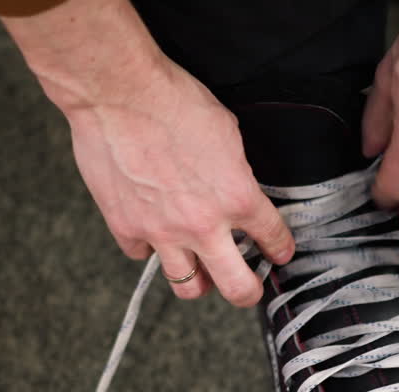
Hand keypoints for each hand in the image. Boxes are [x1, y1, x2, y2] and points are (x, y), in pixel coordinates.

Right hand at [0, 0, 291, 305]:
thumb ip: (236, 171)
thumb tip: (237, 186)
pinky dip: (149, 248)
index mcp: (238, 198)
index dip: (280, 249)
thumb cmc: (173, 100)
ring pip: (188, 287)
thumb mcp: (227, 132)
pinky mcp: (126, 227)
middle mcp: (204, 225)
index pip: (273, 238)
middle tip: (248, 286)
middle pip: (237, 287)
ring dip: (199, 282)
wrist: (118, 92)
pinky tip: (153, 233)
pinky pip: (142, 255)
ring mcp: (162, 232)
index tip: (279, 253)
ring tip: (201, 273)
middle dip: (248, 291)